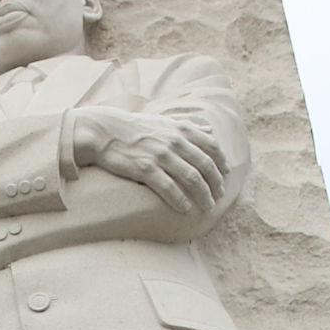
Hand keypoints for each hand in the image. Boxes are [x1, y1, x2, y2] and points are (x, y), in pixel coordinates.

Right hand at [73, 106, 228, 212]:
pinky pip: (169, 187)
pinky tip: (186, 209)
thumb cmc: (135, 128)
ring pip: (192, 178)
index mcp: (181, 129)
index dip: (222, 163)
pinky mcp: (145, 169)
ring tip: (208, 207)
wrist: (105, 131)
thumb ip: (188, 125)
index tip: (225, 176)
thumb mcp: (164, 120)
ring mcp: (161, 155)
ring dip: (204, 195)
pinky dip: (180, 200)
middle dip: (216, 183)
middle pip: (205, 165)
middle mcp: (174, 141)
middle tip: (219, 197)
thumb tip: (209, 128)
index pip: (212, 147)